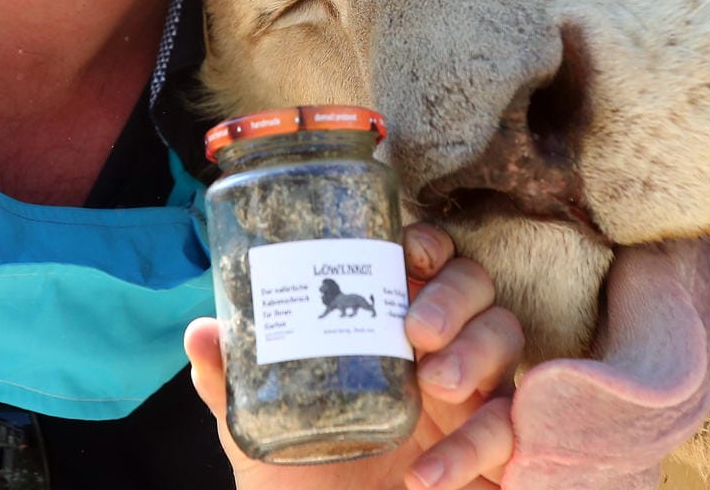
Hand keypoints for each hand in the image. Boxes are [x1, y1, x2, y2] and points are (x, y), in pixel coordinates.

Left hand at [186, 222, 522, 488]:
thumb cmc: (304, 481)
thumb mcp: (259, 430)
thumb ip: (231, 383)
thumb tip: (200, 333)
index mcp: (390, 329)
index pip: (427, 262)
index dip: (428, 244)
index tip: (409, 253)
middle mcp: (440, 352)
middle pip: (478, 287)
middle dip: (453, 296)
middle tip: (416, 330)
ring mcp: (474, 400)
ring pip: (507, 339)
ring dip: (475, 352)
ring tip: (435, 385)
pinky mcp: (497, 454)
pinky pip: (509, 431)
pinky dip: (473, 448)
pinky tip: (426, 478)